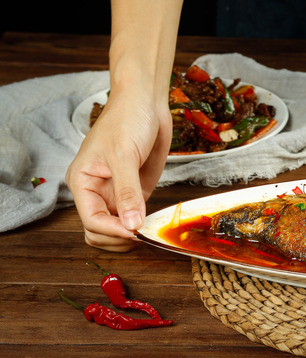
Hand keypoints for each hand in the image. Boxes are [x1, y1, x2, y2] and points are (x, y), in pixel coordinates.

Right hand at [66, 89, 170, 250]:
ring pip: (116, 230)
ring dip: (131, 235)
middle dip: (119, 238)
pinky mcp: (136, 193)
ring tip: (150, 229)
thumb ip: (128, 192)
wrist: (146, 103)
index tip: (135, 232)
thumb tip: (131, 225)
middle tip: (142, 233)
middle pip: (99, 232)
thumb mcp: (125, 156)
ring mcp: (117, 194)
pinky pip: (135, 219)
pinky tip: (156, 222)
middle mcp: (96, 192)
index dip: (112, 231)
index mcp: (83, 183)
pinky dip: (144, 225)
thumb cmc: (127, 120)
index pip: (91, 221)